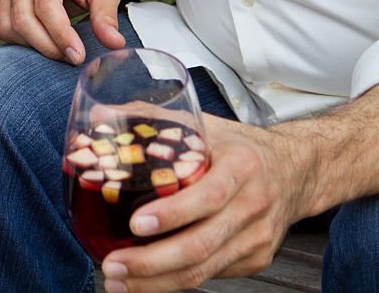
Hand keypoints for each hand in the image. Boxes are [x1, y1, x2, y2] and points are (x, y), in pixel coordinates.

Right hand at [0, 0, 124, 62]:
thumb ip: (106, 16)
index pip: (46, 7)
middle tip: (72, 57)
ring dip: (33, 46)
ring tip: (59, 47)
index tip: (78, 56)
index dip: (61, 36)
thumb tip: (115, 44)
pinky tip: (41, 39)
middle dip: (48, 47)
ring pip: (8, 28)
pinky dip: (17, 41)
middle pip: (23, 20)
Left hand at [100, 114, 309, 291]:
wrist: (295, 170)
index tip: (134, 224)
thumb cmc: (240, 146)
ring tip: (118, 281)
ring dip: (157, 282)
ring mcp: (256, 238)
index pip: (207, 196)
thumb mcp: (204, 124)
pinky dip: (176, 280)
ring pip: (204, 270)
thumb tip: (97, 116)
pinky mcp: (255, 260)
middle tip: (113, 266)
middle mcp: (252, 205)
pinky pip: (211, 275)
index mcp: (241, 166)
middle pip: (201, 245)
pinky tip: (146, 281)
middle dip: (152, 262)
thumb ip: (152, 118)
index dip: (171, 214)